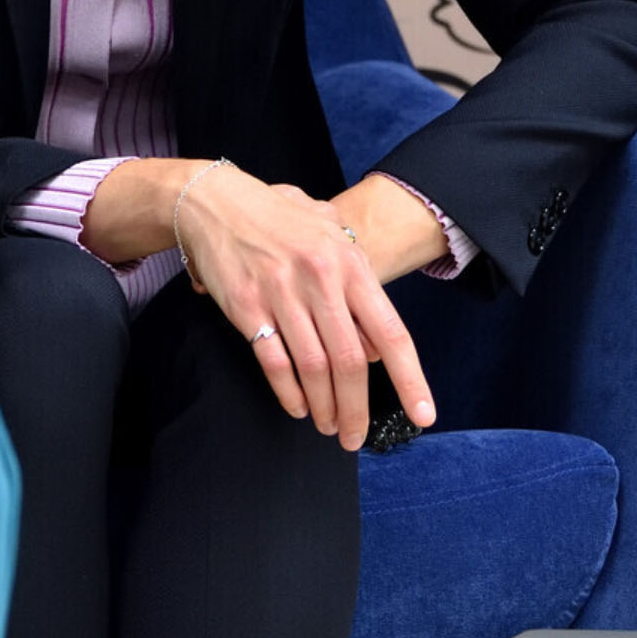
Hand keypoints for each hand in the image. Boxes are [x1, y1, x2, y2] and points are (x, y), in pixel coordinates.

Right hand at [96, 162, 429, 448]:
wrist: (212, 201)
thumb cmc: (277, 216)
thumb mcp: (329, 233)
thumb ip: (359, 281)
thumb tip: (375, 345)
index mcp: (349, 262)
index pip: (390, 332)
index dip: (410, 379)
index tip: (423, 415)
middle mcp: (320, 279)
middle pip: (349, 362)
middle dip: (357, 409)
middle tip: (356, 436)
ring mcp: (281, 293)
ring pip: (313, 368)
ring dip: (325, 407)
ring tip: (329, 425)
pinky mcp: (246, 306)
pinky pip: (274, 362)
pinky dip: (289, 393)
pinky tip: (298, 407)